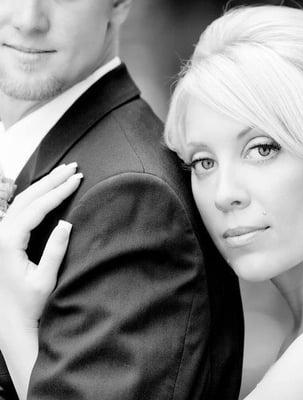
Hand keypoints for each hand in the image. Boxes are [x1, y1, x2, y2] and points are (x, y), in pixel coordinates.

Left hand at [0, 163, 81, 328]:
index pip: (36, 208)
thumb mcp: (45, 280)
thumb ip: (55, 251)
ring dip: (44, 186)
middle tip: (73, 168)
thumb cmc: (29, 304)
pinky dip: (35, 197)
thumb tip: (67, 223)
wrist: (10, 322)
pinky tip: (47, 191)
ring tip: (64, 174)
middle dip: (51, 181)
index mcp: (8, 243)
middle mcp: (0, 236)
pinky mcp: (4, 241)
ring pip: (22, 202)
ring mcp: (0, 237)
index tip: (77, 180)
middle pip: (27, 199)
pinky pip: (19, 211)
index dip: (58, 192)